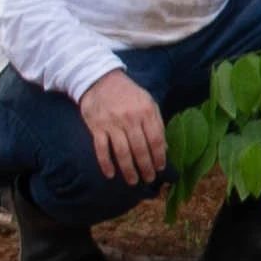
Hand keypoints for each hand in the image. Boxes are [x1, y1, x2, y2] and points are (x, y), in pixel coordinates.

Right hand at [80, 73, 169, 189]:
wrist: (100, 79)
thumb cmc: (128, 93)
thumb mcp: (148, 102)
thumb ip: (156, 123)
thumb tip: (163, 148)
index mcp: (146, 112)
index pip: (155, 139)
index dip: (158, 157)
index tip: (160, 169)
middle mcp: (130, 119)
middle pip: (140, 149)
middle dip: (145, 167)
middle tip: (148, 180)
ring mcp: (112, 124)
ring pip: (122, 152)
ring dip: (128, 170)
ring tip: (133, 181)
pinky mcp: (96, 127)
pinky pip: (101, 149)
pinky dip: (105, 163)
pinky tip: (110, 175)